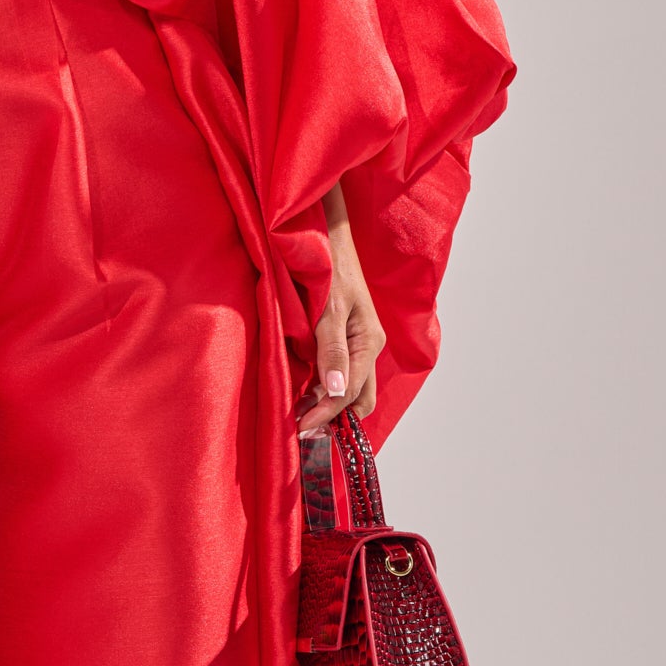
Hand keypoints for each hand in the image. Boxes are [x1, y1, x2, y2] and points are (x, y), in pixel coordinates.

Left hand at [295, 195, 384, 437]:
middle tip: (300, 430)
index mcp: (368, 343)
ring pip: (349, 388)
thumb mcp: (330, 309)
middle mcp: (366, 347)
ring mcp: (355, 344)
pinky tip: (302, 392)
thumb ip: (332, 349)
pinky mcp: (341, 337)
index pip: (351, 394)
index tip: (300, 428)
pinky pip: (338, 373)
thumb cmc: (329, 265)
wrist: (324, 234)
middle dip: (333, 419)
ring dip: (327, 406)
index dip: (326, 415)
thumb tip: (336, 391)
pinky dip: (322, 388)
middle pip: (357, 399)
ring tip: (297, 415)